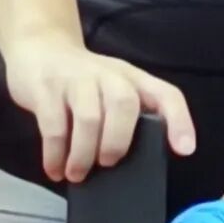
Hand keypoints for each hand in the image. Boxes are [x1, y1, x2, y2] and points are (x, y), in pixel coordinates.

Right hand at [4, 29, 194, 182]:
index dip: (179, 121)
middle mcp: (108, 75)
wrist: (39, 47)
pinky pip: (54, 126)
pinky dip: (55, 155)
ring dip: (83, 154)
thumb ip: (126, 117)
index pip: (166, 94)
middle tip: (106, 164)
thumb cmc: (82, 81)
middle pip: (124, 104)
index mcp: (132, 78)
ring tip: (77, 174)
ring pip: (89, 118)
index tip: (184, 150)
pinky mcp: (46, 88)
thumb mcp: (111, 90)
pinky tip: (55, 168)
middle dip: (117, 141)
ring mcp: (76, 79)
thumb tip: (132, 167)